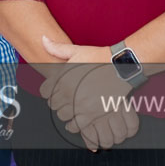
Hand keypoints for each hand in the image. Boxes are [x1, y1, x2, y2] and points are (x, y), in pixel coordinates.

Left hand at [39, 37, 138, 151]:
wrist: (121, 66)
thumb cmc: (100, 57)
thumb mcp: (77, 51)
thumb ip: (57, 48)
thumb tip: (43, 40)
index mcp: (62, 78)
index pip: (45, 92)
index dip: (50, 92)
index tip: (55, 92)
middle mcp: (68, 92)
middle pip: (53, 105)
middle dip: (58, 102)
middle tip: (66, 100)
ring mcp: (79, 104)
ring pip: (63, 116)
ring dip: (66, 113)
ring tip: (72, 109)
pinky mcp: (91, 114)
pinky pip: (75, 125)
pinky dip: (74, 125)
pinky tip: (77, 121)